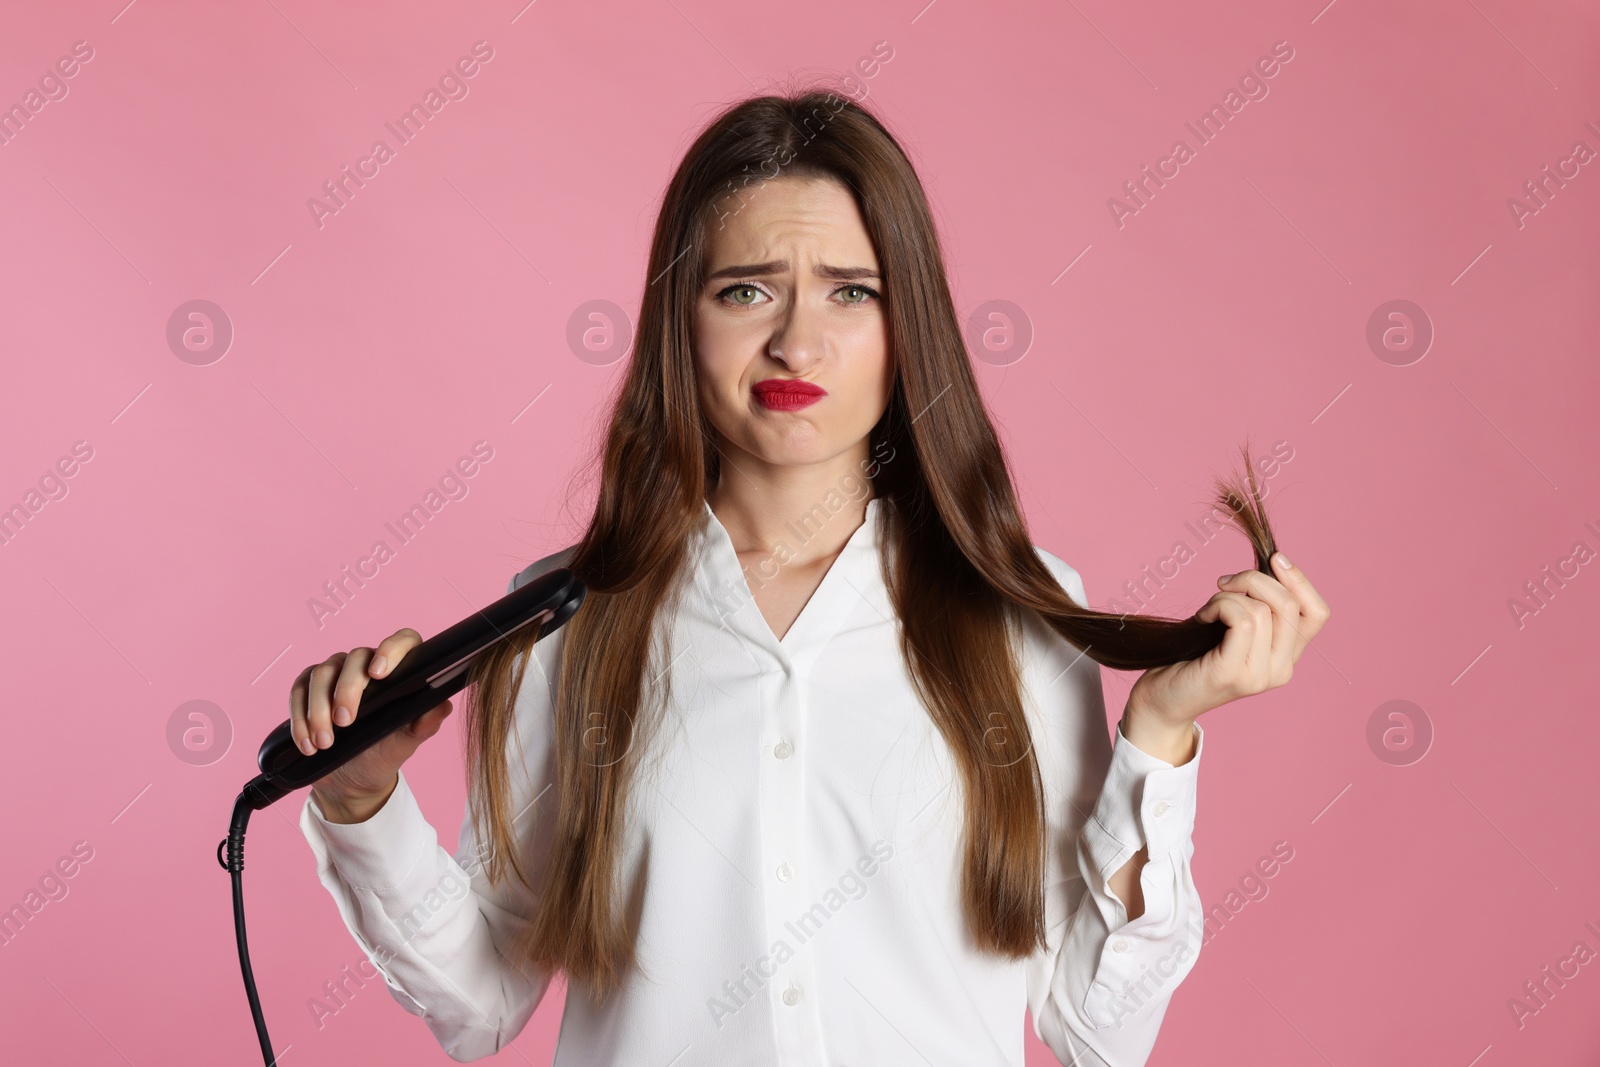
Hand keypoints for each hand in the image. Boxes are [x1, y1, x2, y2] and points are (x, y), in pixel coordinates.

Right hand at [289, 627, 454, 822]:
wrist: (353, 780)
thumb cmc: (384, 754)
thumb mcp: (406, 743)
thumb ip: (424, 724)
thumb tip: (442, 706)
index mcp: (399, 671)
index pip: (402, 641)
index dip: (391, 650)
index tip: (379, 674)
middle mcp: (366, 665)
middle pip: (353, 659)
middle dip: (347, 691)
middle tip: (344, 723)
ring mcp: (336, 674)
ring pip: (321, 674)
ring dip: (319, 710)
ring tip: (325, 743)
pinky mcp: (308, 689)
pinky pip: (298, 690)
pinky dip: (299, 717)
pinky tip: (307, 743)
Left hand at [1123, 552, 1330, 751]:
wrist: (1162, 701)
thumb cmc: (1193, 657)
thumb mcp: (1234, 628)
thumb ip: (1258, 606)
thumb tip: (1271, 564)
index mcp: (1286, 658)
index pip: (1317, 614)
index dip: (1300, 580)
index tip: (1274, 560)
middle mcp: (1281, 670)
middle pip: (1290, 604)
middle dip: (1255, 578)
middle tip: (1224, 582)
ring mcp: (1259, 676)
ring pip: (1263, 609)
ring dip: (1229, 595)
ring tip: (1208, 608)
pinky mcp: (1233, 673)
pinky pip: (1243, 619)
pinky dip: (1221, 605)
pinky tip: (1203, 616)